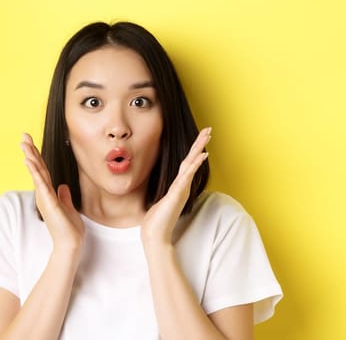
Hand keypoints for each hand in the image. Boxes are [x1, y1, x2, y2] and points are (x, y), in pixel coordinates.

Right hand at [20, 133, 84, 250]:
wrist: (69, 245)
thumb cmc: (69, 229)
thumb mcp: (68, 208)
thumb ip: (64, 196)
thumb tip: (62, 186)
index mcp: (48, 193)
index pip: (42, 170)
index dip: (36, 156)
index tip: (30, 143)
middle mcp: (44, 194)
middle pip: (37, 168)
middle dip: (30, 151)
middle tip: (23, 136)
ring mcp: (45, 198)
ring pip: (37, 173)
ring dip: (31, 158)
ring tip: (24, 144)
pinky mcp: (49, 203)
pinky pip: (41, 184)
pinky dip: (35, 172)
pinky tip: (30, 162)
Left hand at [141, 127, 211, 245]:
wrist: (155, 235)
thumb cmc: (156, 221)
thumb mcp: (158, 203)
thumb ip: (163, 197)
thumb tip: (161, 196)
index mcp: (177, 186)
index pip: (186, 164)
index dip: (193, 151)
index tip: (201, 138)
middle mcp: (181, 186)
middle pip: (192, 160)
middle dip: (200, 144)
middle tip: (209, 129)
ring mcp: (181, 189)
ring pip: (192, 164)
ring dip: (199, 148)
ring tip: (208, 135)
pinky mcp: (178, 193)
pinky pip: (188, 175)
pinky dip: (195, 164)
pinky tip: (202, 154)